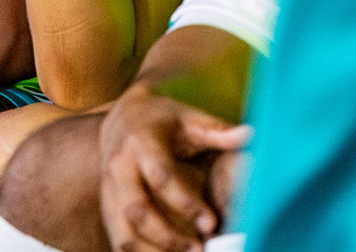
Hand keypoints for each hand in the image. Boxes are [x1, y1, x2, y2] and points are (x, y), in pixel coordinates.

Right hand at [98, 83, 251, 251]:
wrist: (122, 117)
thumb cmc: (161, 119)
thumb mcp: (188, 118)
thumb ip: (217, 131)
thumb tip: (249, 135)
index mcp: (140, 141)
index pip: (161, 176)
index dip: (185, 203)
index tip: (211, 222)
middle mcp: (119, 166)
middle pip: (137, 209)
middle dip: (168, 235)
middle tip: (200, 248)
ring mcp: (108, 187)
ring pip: (122, 230)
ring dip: (153, 250)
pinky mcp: (107, 204)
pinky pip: (118, 237)